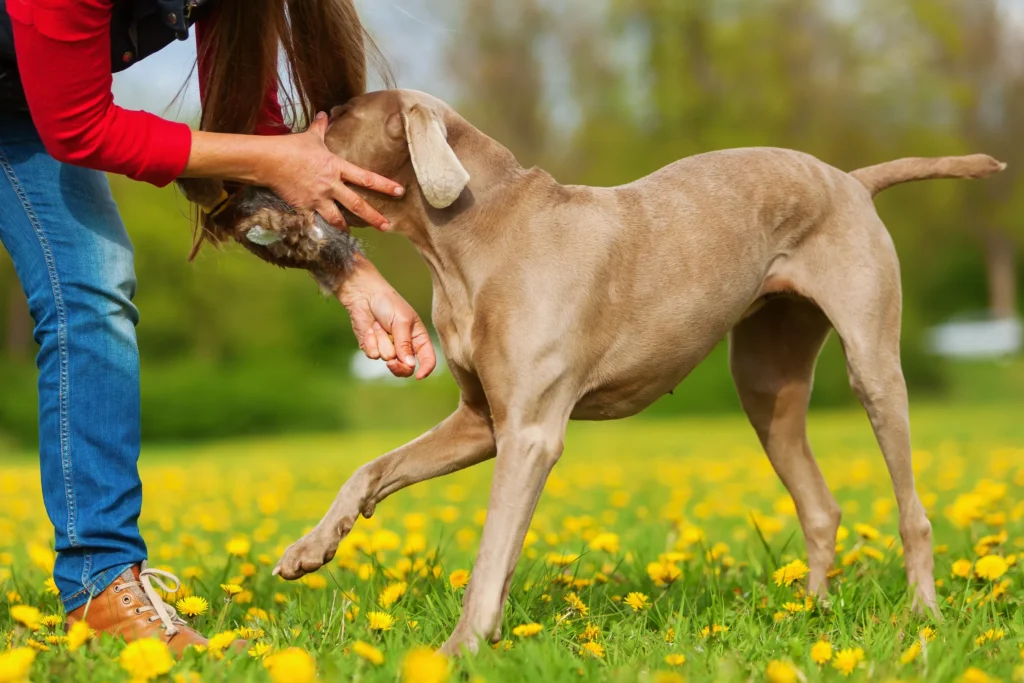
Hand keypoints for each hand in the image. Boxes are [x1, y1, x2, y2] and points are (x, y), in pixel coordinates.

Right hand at [259, 112, 402, 230]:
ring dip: (346, 227)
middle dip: (374, 217)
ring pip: (338, 218)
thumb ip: (320, 128)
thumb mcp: (310, 137)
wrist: (268, 160)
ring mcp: (318, 199)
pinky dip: (321, 230)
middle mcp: (331, 185)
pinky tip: (325, 237)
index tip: (399, 191)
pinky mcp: (304, 208)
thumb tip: (325, 114)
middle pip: (357, 204)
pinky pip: (316, 223)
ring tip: (352, 232)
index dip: (384, 185)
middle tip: (387, 226)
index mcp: (336, 167)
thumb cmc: (290, 147)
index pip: (366, 178)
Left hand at [337, 256, 435, 379]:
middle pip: (406, 368)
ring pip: (387, 359)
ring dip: (382, 342)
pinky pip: (372, 354)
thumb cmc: (388, 303)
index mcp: (418, 338)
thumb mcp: (402, 322)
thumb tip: (410, 365)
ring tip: (380, 325)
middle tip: (392, 361)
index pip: (427, 359)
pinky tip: (370, 328)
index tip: (419, 376)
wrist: (364, 295)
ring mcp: (387, 348)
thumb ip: (405, 344)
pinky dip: (371, 341)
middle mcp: (404, 346)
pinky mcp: (372, 347)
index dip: (425, 369)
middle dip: (398, 366)